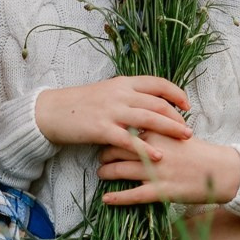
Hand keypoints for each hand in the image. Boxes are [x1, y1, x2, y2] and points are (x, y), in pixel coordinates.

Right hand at [36, 78, 192, 152]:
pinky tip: (157, 156)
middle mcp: (119, 94)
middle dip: (177, 116)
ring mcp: (111, 111)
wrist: (51, 111)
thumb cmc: (79, 104)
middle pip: (158, 102)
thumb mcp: (105, 92)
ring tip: (184, 138)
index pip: (157, 83)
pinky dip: (145, 147)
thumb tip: (149, 103)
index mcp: (122, 83)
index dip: (176, 93)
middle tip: (189, 129)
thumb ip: (127, 95)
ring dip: (169, 129)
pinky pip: (129, 139)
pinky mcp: (102, 129)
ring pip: (148, 118)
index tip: (187, 105)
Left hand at [97, 132, 239, 206]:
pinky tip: (106, 199)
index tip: (106, 135)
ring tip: (102, 173)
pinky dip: (117, 198)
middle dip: (105, 154)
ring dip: (106, 172)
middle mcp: (153, 150)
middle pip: (117, 149)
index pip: (125, 129)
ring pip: (120, 171)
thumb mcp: (177, 131)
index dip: (112, 133)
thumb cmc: (200, 151)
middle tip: (101, 157)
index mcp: (157, 131)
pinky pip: (133, 195)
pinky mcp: (161, 191)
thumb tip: (137, 124)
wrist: (222, 171)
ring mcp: (156, 172)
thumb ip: (157, 126)